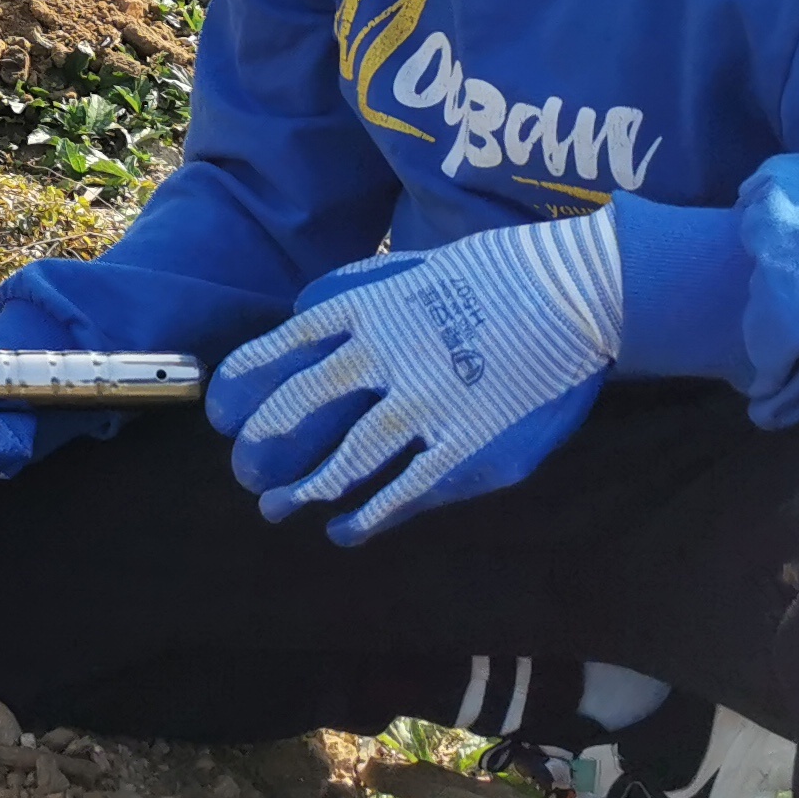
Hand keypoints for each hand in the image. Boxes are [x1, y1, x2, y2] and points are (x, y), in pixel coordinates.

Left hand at [209, 208, 623, 545]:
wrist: (576, 294)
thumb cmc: (499, 274)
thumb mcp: (412, 267)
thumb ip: (361, 292)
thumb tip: (309, 312)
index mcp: (364, 310)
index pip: (282, 349)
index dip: (246, 386)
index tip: (221, 414)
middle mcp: (381, 357)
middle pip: (299, 409)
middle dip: (263, 447)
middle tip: (244, 474)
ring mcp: (422, 407)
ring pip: (345, 461)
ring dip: (305, 491)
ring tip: (277, 509)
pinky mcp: (466, 449)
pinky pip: (402, 493)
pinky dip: (367, 517)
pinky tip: (344, 530)